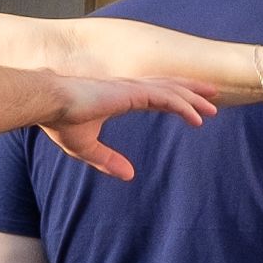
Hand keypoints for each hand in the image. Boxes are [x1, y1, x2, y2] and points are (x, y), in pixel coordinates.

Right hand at [37, 74, 213, 181]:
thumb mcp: (87, 148)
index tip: (191, 105)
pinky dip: (184, 107)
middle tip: (212, 95)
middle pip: (168, 87)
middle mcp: (129, 89)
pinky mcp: (132, 93)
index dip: (174, 99)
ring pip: (172, 91)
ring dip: (194, 99)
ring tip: (214, 107)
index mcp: (120, 97)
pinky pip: (166, 99)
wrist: (49, 103)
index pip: (155, 95)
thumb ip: (107, 160)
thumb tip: (129, 175)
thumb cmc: (61, 121)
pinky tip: (198, 118)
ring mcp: (132, 89)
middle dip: (191, 91)